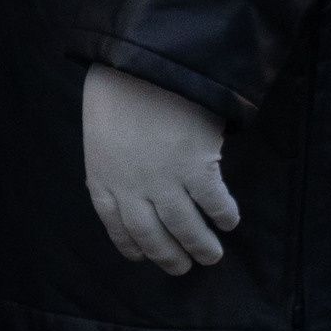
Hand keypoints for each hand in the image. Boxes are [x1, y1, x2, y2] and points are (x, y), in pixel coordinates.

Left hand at [83, 64, 237, 273]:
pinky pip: (215, 205)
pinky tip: (229, 220)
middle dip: (169, 257)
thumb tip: (133, 188)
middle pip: (152, 235)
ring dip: (201, 247)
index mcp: (102, 175)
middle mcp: (132, 185)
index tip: (143, 258)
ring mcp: (164, 179)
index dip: (130, 244)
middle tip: (185, 267)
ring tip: (212, 256)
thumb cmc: (116, 90)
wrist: (142, 64)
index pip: (115, 224)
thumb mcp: (101, 131)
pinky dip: (224, 217)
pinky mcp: (197, 168)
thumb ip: (114, 163)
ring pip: (186, 229)